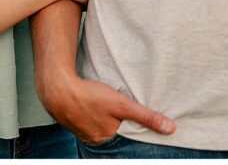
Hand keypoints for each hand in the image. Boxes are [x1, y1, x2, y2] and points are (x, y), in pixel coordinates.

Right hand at [41, 73, 174, 142]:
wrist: (57, 90)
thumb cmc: (89, 96)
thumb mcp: (121, 104)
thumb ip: (145, 116)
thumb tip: (170, 129)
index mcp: (108, 137)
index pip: (126, 138)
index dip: (132, 131)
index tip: (134, 124)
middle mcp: (96, 138)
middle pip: (113, 133)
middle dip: (118, 126)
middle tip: (116, 112)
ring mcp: (84, 131)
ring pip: (101, 127)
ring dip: (104, 120)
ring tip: (103, 109)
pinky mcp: (74, 121)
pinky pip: (88, 122)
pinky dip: (92, 116)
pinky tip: (91, 107)